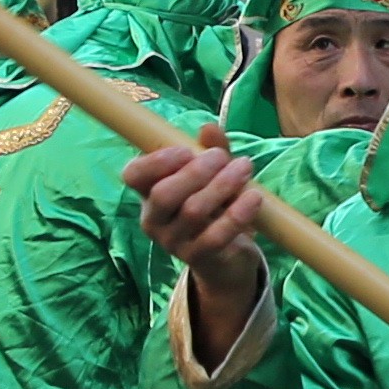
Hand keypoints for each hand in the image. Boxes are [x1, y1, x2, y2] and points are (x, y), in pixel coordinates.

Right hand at [123, 142, 271, 351]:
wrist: (226, 259)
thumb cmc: (214, 207)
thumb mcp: (213, 176)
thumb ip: (211, 150)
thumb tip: (209, 128)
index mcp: (148, 193)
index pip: (133, 175)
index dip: (155, 161)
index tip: (185, 150)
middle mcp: (154, 220)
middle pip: (163, 194)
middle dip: (196, 171)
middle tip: (223, 157)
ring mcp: (174, 243)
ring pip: (193, 211)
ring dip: (222, 185)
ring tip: (245, 168)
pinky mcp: (199, 259)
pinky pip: (216, 235)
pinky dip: (238, 213)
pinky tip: (255, 197)